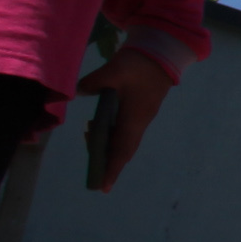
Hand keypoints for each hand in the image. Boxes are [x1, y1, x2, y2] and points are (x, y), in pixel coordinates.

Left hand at [75, 47, 173, 192]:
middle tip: (92, 173)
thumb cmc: (141, 65)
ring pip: (122, 141)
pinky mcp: (137, 111)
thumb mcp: (116, 70)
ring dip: (106, 147)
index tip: (102, 187)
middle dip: (107, 164)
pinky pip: (123, 131)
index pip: (122, 149)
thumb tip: (78, 92)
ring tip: (89, 138)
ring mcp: (139, 117)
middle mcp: (138, 123)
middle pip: (122, 150)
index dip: (111, 169)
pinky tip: (97, 126)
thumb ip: (95, 82)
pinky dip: (110, 136)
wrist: (162, 55)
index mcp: (134, 118)